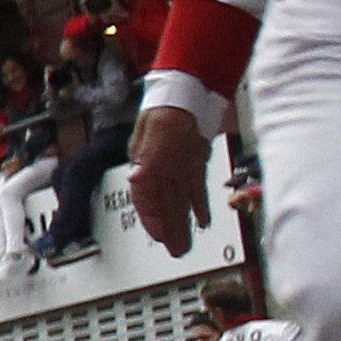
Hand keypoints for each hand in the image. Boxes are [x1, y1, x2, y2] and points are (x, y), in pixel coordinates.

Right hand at [129, 105, 211, 253]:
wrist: (191, 89)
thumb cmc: (170, 106)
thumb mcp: (156, 132)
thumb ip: (148, 157)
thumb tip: (136, 179)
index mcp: (146, 161)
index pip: (145, 196)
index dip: (151, 218)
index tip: (159, 237)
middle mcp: (160, 166)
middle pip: (163, 202)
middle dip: (170, 228)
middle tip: (177, 250)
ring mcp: (177, 165)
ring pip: (179, 199)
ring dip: (184, 221)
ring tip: (187, 242)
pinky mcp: (194, 162)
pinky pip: (195, 188)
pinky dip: (199, 205)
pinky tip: (203, 219)